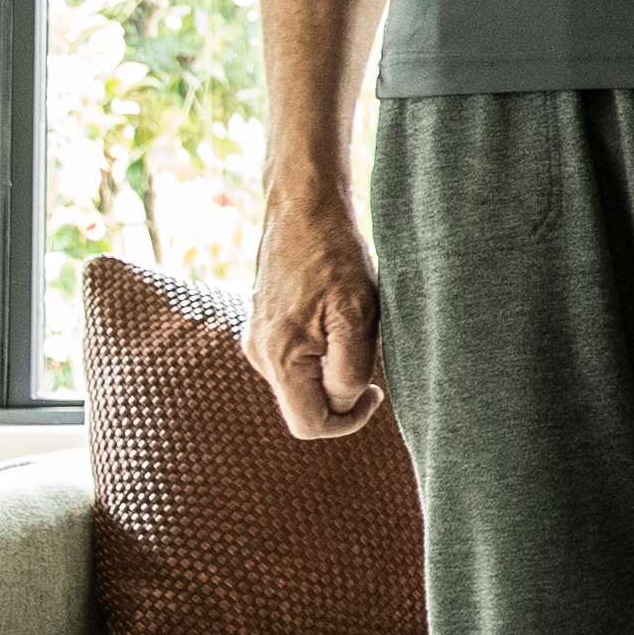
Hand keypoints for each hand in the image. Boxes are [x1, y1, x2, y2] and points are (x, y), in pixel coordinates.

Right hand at [248, 192, 388, 440]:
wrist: (303, 209)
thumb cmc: (335, 258)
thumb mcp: (357, 316)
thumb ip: (348, 371)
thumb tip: (341, 403)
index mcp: (280, 359)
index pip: (308, 425)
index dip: (348, 422)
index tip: (376, 392)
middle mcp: (260, 356)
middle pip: (304, 406)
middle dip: (341, 394)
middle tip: (368, 354)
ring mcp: (257, 341)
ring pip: (301, 383)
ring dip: (332, 370)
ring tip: (353, 328)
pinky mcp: (263, 326)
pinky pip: (295, 360)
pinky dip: (321, 353)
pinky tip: (336, 318)